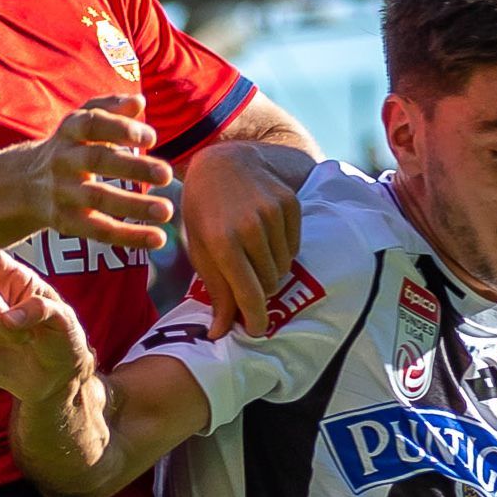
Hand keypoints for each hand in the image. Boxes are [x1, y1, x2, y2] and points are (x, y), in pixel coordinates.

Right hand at [27, 93, 173, 253]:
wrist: (23, 184)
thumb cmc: (69, 147)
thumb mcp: (81, 122)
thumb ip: (110, 109)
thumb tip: (140, 101)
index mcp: (70, 131)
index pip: (93, 124)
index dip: (121, 129)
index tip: (152, 137)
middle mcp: (64, 160)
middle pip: (97, 161)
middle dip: (133, 167)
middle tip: (166, 174)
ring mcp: (63, 192)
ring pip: (98, 198)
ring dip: (134, 206)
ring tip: (167, 210)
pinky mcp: (66, 222)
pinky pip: (99, 230)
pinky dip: (129, 236)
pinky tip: (157, 238)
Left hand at [180, 142, 300, 339]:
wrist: (222, 164)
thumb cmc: (205, 212)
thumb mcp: (201, 251)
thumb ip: (216, 291)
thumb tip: (219, 333)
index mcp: (223, 241)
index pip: (248, 292)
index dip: (255, 317)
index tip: (257, 331)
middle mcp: (250, 227)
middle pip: (269, 283)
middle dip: (260, 288)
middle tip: (247, 278)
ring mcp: (273, 213)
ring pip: (284, 266)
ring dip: (271, 269)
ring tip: (253, 254)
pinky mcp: (290, 204)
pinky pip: (294, 246)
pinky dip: (282, 250)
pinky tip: (265, 237)